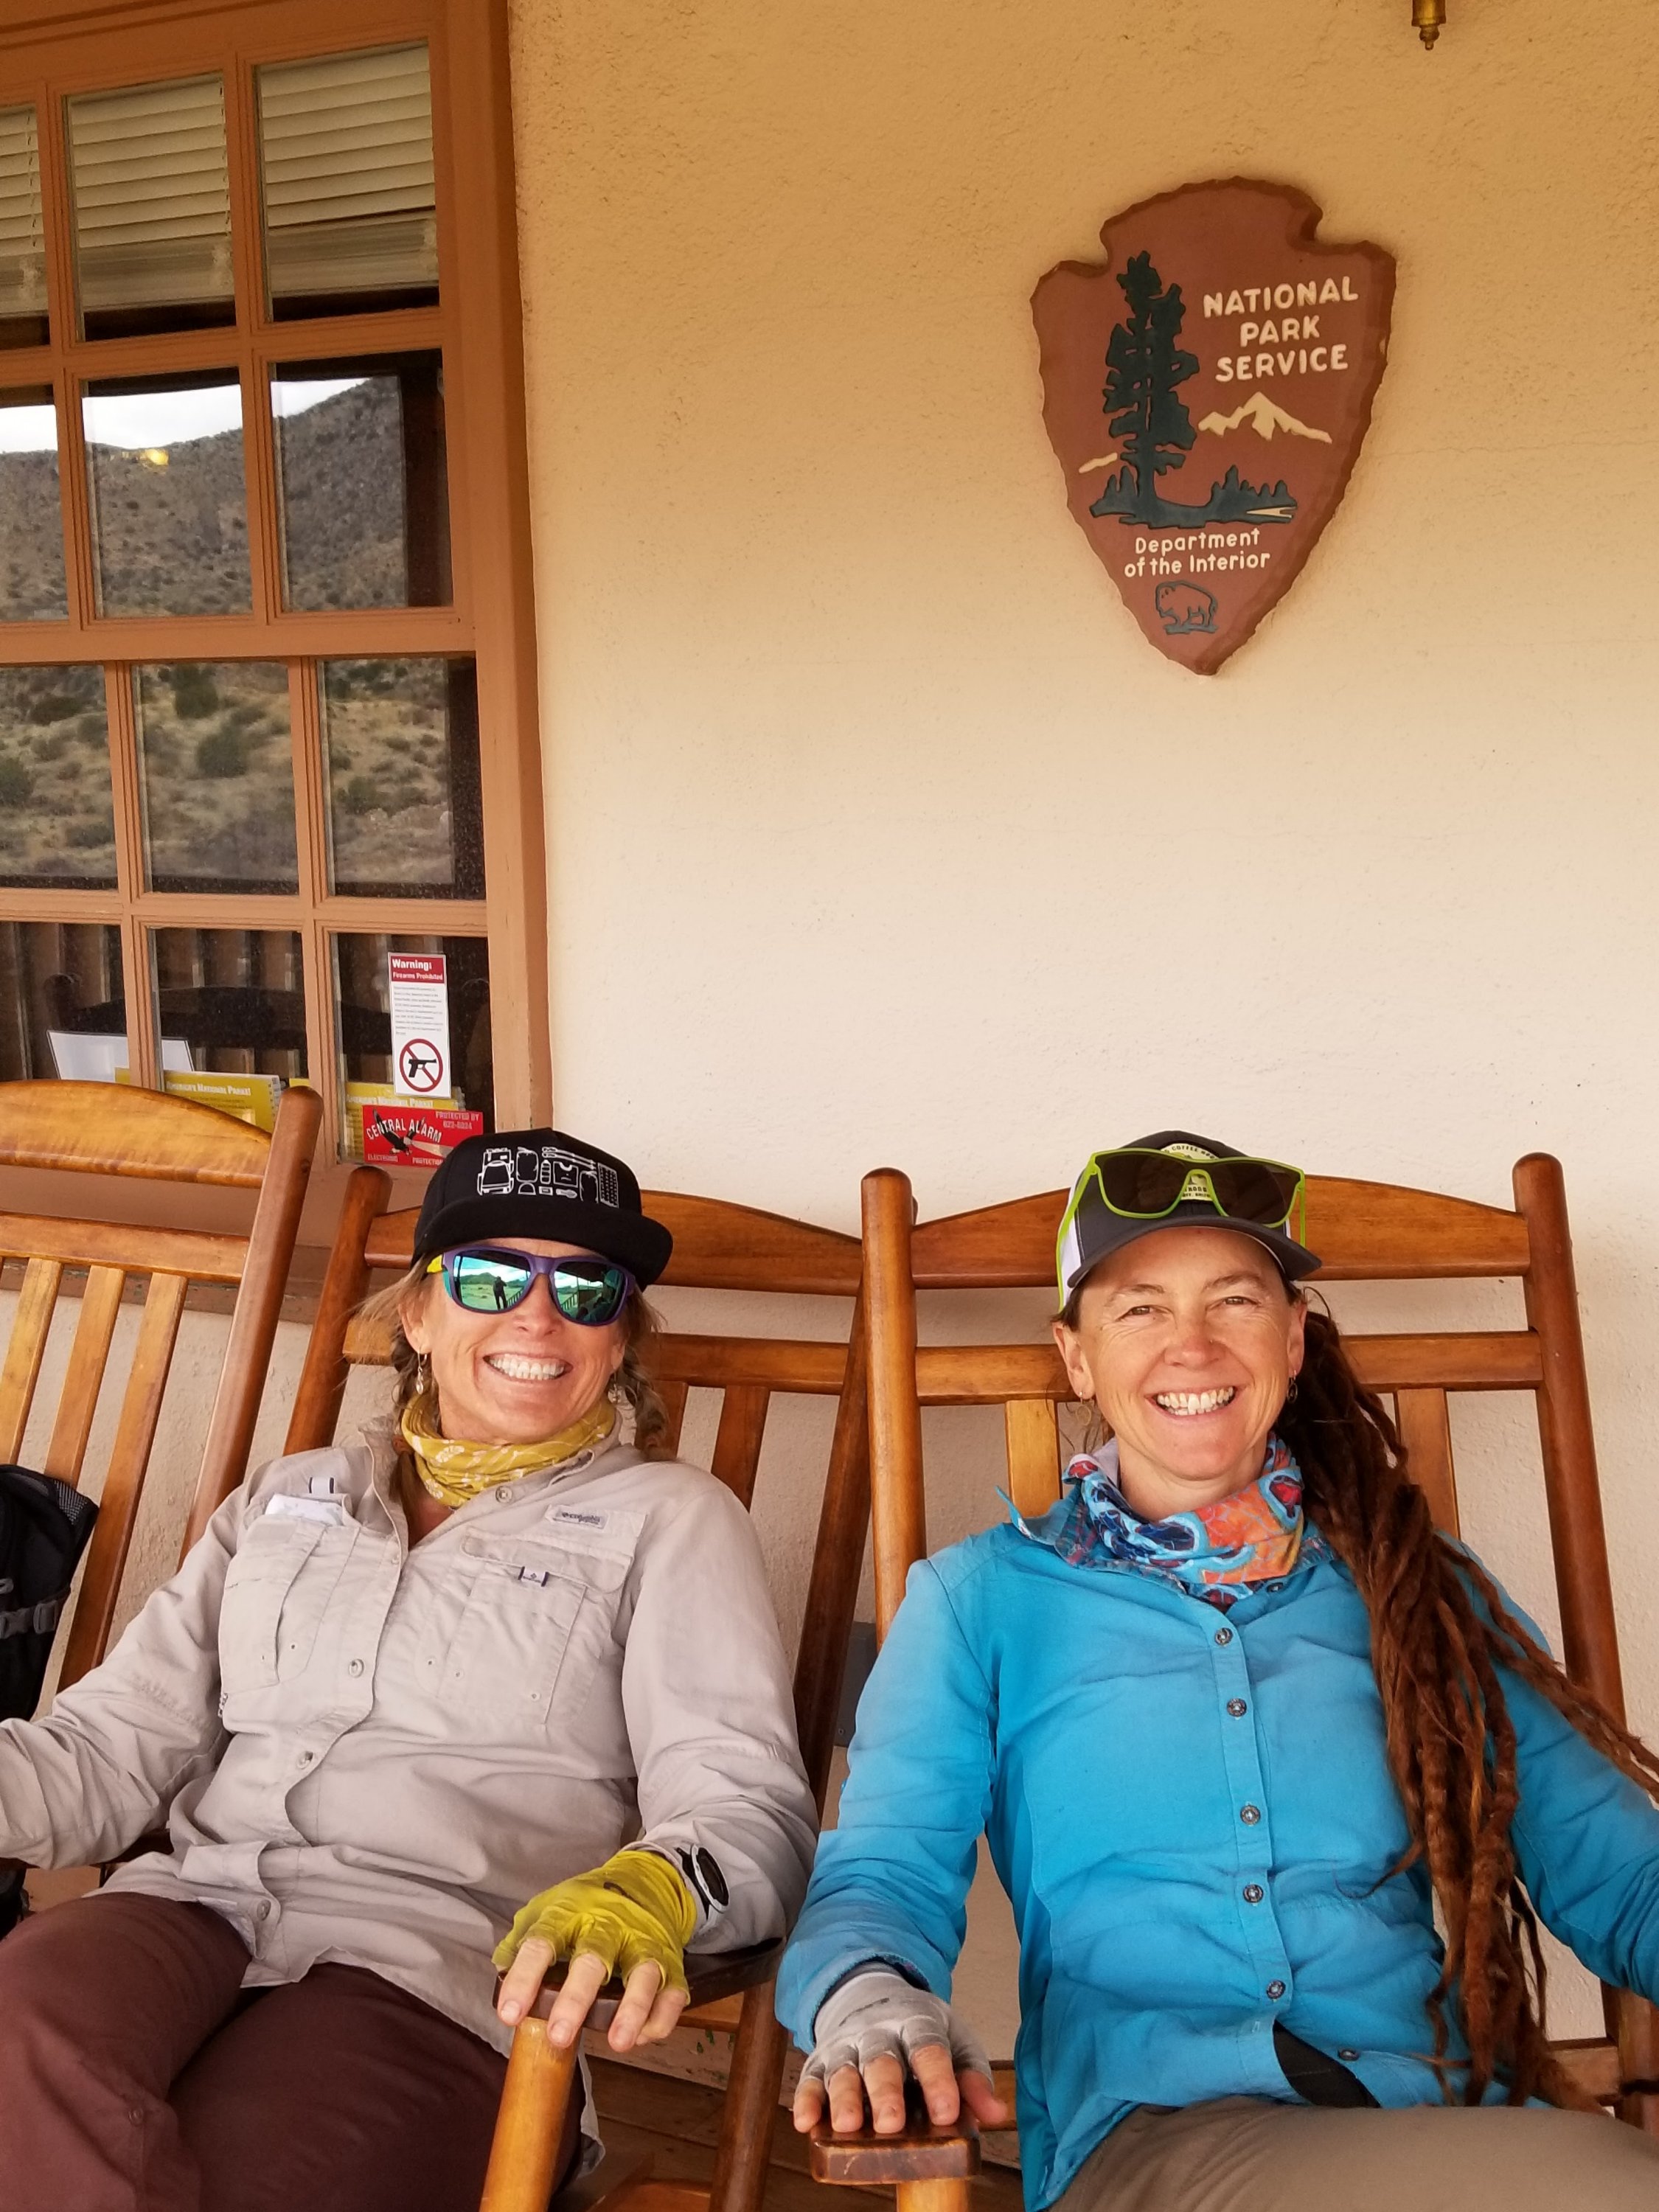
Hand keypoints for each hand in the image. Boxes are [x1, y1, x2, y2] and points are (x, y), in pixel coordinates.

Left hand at [493, 1849, 695, 2052]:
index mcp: (570, 1913)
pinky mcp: (670, 1960)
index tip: (509, 2013)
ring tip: (618, 2043)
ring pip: (643, 1972)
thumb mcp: (549, 1909)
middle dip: (577, 1998)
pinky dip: (662, 2016)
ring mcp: (643, 1941)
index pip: (543, 1942)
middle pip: (594, 1957)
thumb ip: (522, 1940)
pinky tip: (644, 2036)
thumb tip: (499, 1974)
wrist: (645, 1878)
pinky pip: (672, 1990)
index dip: (525, 1978)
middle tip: (559, 2035)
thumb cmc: (586, 1905)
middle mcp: (608, 1925)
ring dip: (633, 2008)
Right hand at [790, 1967, 1007, 2137]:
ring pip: (843, 2069)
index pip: (928, 2047)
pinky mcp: (819, 2062)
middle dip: (885, 2091)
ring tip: (848, 2125)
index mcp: (917, 2022)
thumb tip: (996, 2114)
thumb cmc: (921, 2031)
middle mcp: (877, 2031)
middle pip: (881, 2059)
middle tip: (891, 2123)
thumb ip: (974, 2077)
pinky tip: (806, 2122)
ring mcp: (845, 2045)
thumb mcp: (955, 2042)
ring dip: (844, 2097)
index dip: (937, 2079)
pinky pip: (808, 2079)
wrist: (872, 1997)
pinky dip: (806, 2100)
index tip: (946, 2111)